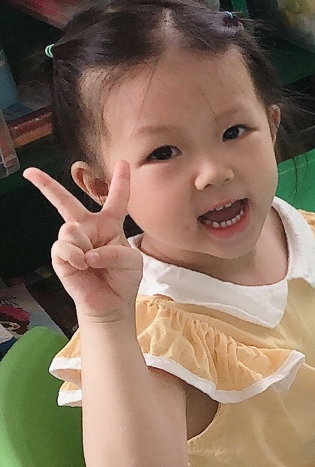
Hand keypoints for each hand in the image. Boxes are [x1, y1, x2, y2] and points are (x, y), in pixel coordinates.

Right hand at [24, 164, 142, 322]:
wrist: (111, 303)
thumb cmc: (123, 279)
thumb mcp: (131, 261)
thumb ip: (114, 250)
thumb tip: (86, 252)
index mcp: (110, 224)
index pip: (117, 199)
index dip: (120, 181)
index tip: (123, 162)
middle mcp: (88, 229)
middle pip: (67, 202)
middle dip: (47, 186)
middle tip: (30, 172)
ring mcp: (72, 242)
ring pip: (70, 229)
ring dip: (84, 246)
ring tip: (91, 262)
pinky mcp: (60, 256)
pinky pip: (64, 247)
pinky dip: (76, 257)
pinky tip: (82, 266)